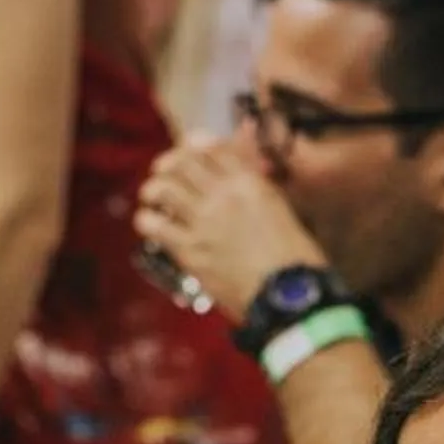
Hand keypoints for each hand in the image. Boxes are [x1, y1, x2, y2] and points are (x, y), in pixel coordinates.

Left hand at [135, 138, 329, 323]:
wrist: (289, 297)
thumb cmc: (296, 259)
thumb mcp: (280, 211)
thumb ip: (258, 186)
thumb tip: (246, 166)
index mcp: (249, 183)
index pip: (212, 148)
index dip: (194, 145)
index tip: (188, 150)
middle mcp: (223, 195)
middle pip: (181, 162)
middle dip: (168, 164)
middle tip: (163, 173)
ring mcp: (204, 222)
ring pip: (162, 189)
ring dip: (153, 190)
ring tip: (152, 198)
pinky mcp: (190, 251)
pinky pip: (154, 225)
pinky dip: (147, 220)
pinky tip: (150, 224)